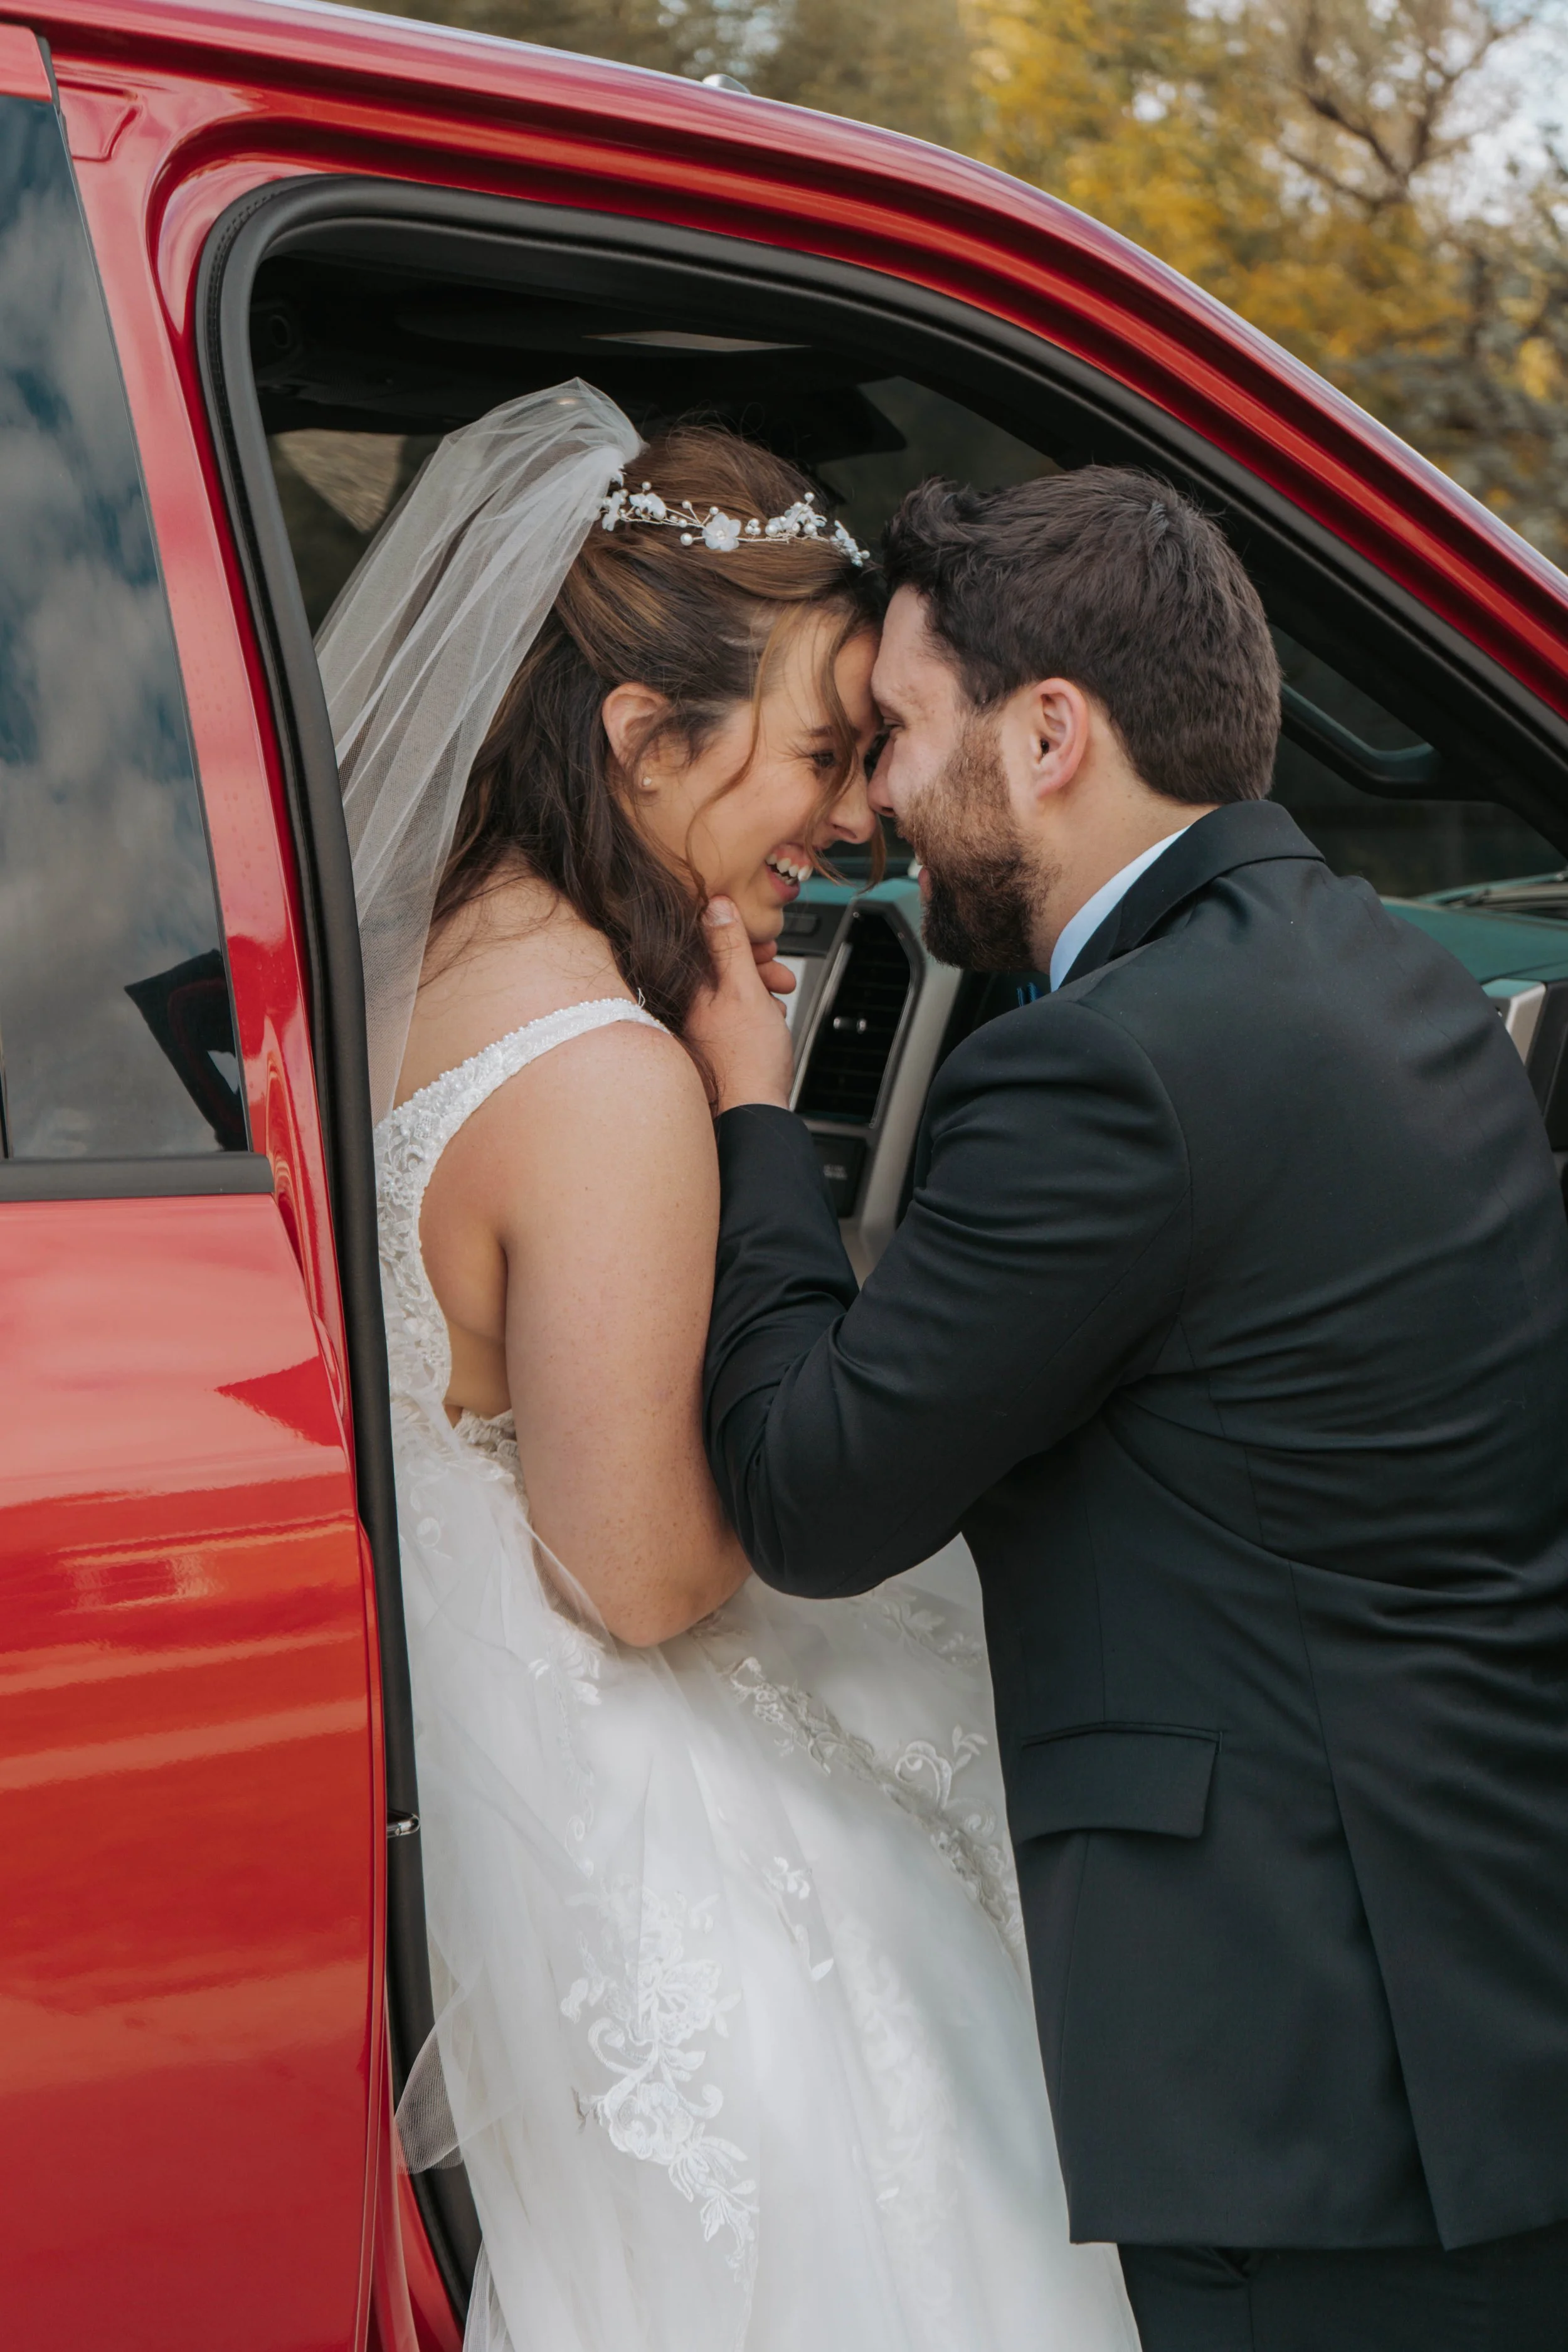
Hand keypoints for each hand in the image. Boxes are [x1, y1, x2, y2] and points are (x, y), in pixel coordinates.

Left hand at [689, 898, 795, 1112]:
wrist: (752, 1113)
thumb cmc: (748, 1059)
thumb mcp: (744, 989)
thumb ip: (729, 945)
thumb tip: (714, 903)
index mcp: (686, 988)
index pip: (705, 941)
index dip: (740, 936)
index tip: (765, 946)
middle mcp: (684, 1006)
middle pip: (720, 965)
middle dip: (757, 965)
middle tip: (780, 976)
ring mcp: (697, 1025)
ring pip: (730, 989)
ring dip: (761, 988)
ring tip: (779, 1002)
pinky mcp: (711, 1042)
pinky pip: (733, 1013)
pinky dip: (755, 1012)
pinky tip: (769, 1022)